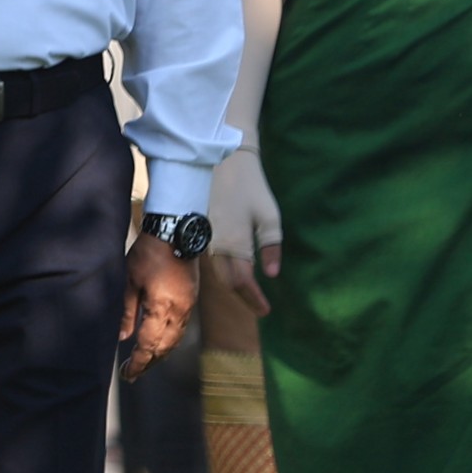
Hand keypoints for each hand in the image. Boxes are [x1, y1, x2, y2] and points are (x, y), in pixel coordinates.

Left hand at [120, 231, 195, 382]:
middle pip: (165, 347)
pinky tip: (160, 343)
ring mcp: (188, 306)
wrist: (176, 232)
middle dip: (149, 363)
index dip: (138, 362)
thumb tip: (122, 338)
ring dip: (160, 354)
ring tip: (145, 362)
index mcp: (162, 309)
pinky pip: (181, 329)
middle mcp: (180, 312)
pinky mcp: (191, 300)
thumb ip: (126, 312)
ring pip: (175, 340)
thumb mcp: (129, 281)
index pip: (150, 345)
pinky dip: (170, 341)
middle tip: (133, 373)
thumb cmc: (148, 253)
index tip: (128, 374)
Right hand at [208, 147, 280, 314]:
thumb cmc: (250, 187)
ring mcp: (205, 239)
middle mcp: (217, 247)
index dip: (254, 300)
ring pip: (217, 272)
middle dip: (243, 297)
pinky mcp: (200, 231)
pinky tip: (233, 269)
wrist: (219, 161)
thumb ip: (272, 246)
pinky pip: (211, 259)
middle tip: (258, 305)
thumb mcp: (270, 216)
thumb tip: (272, 275)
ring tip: (248, 291)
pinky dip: (223, 270)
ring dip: (232, 285)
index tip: (266, 311)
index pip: (243, 283)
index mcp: (236, 244)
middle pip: (227, 282)